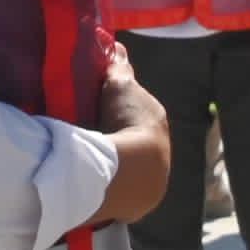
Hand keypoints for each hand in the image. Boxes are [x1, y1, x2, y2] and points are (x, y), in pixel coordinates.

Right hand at [89, 48, 171, 227]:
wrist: (133, 171)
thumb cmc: (129, 123)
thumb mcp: (120, 86)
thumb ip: (119, 66)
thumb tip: (116, 44)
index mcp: (158, 122)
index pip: (140, 112)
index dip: (121, 109)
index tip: (100, 108)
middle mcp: (161, 154)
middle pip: (135, 142)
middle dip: (118, 138)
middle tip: (91, 135)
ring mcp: (151, 182)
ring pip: (129, 169)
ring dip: (115, 165)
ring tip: (88, 161)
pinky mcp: (137, 205)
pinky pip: (121, 191)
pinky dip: (109, 185)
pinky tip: (93, 183)